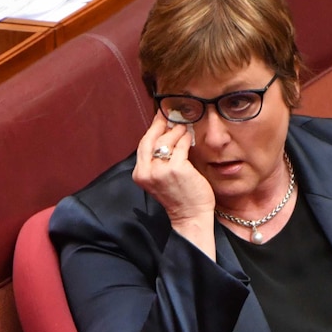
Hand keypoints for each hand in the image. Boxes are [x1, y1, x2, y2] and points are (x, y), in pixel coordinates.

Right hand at [133, 115, 215, 256]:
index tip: (158, 118)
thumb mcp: (160, 179)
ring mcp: (162, 170)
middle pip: (151, 140)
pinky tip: (188, 136)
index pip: (143, 145)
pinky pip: (181, 146)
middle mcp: (147, 172)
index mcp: (140, 175)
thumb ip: (157, 161)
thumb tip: (164, 134)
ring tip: (182, 127)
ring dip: (175, 131)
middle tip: (168, 116)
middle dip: (160, 125)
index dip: (151, 129)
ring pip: (166, 141)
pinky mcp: (177, 168)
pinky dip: (185, 139)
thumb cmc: (179, 197)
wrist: (191, 216)